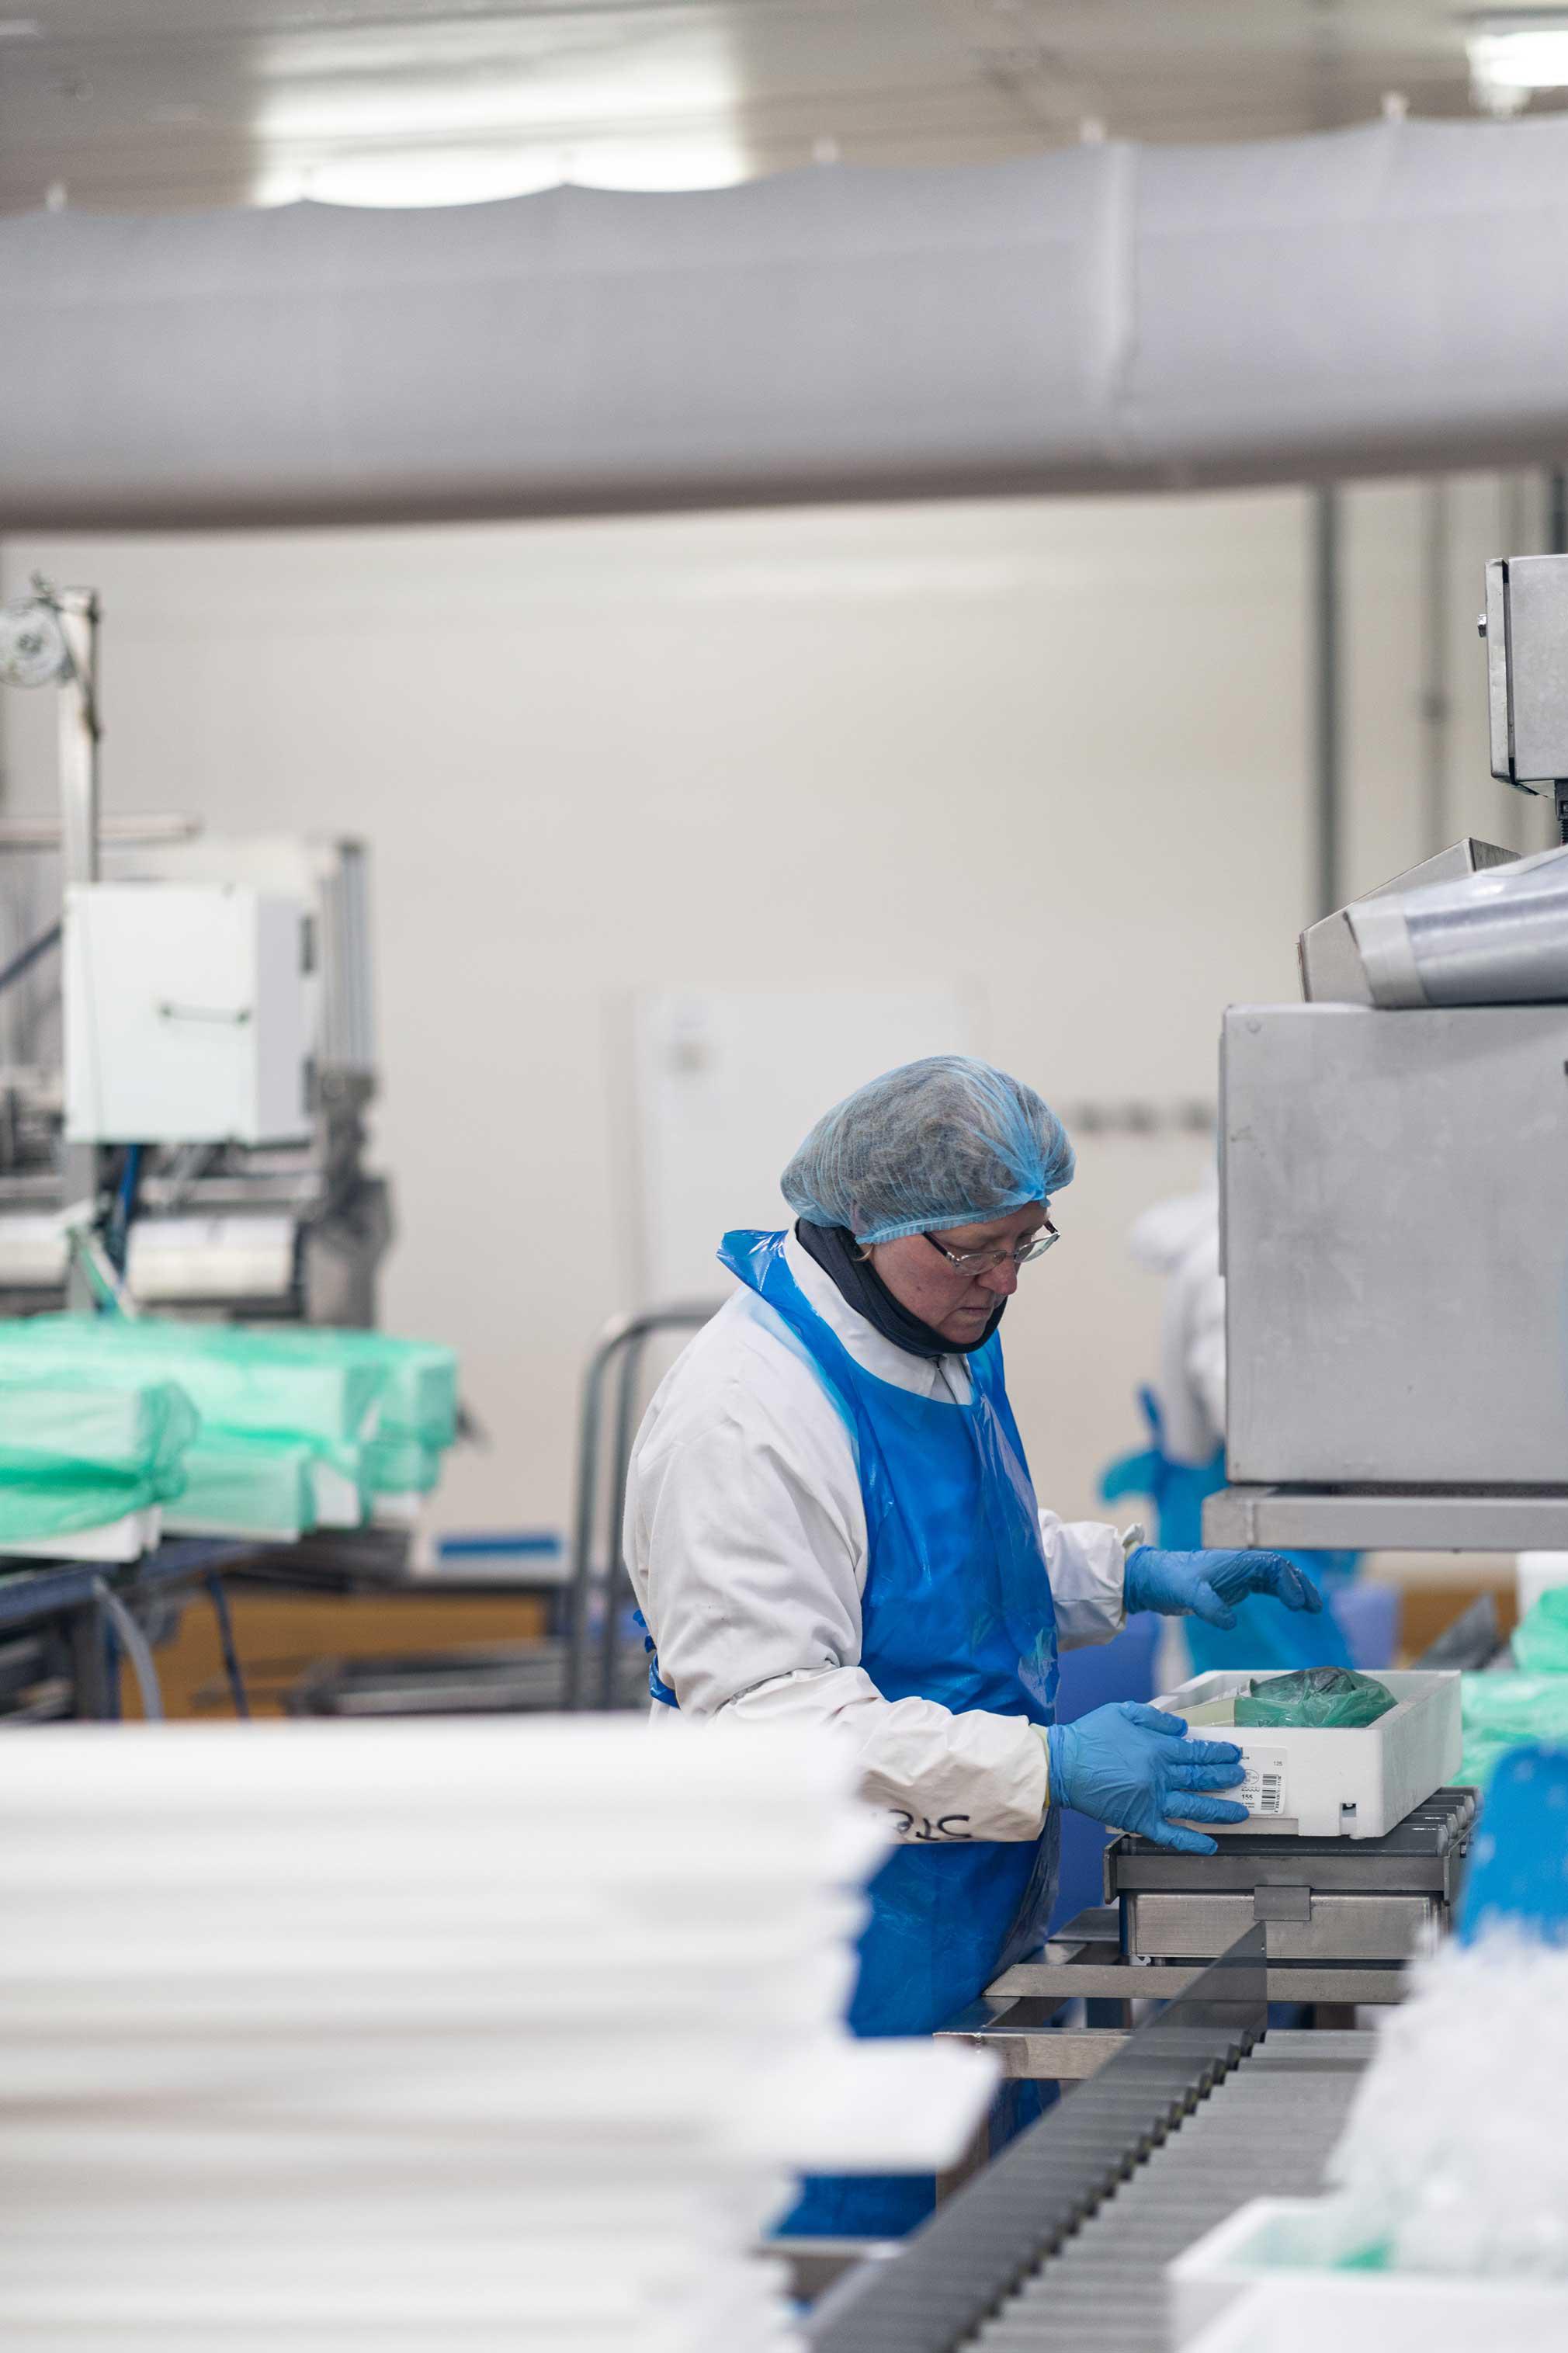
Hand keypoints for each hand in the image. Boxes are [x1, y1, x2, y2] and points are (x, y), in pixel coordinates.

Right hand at [1045, 1701, 1248, 1855]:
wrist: (1063, 1764)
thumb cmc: (1089, 1736)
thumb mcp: (1123, 1710)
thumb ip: (1155, 1718)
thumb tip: (1183, 1729)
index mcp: (1158, 1747)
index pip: (1197, 1752)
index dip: (1219, 1753)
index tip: (1233, 1754)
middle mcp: (1160, 1775)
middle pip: (1202, 1778)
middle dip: (1226, 1778)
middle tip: (1241, 1778)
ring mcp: (1152, 1800)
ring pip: (1195, 1807)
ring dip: (1221, 1810)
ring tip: (1240, 1812)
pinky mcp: (1140, 1820)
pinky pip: (1171, 1834)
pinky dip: (1192, 1842)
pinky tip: (1210, 1845)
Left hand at [1123, 1546, 1324, 1630]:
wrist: (1155, 1578)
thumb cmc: (1171, 1580)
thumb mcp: (1188, 1594)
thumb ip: (1209, 1607)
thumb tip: (1231, 1623)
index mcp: (1236, 1562)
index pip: (1272, 1566)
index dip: (1288, 1582)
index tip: (1297, 1603)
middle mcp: (1241, 1565)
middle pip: (1281, 1569)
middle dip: (1300, 1585)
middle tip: (1315, 1607)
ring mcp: (1239, 1574)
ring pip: (1277, 1577)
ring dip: (1295, 1590)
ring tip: (1312, 1608)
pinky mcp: (1235, 1584)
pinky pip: (1267, 1586)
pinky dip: (1282, 1594)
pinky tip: (1292, 1607)